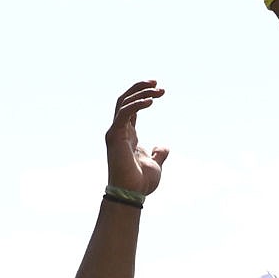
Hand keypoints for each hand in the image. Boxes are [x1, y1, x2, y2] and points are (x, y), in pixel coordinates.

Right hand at [105, 80, 168, 194]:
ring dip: (140, 93)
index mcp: (127, 135)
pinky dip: (136, 104)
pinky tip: (150, 101)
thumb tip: (163, 147)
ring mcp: (115, 132)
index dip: (142, 95)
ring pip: (124, 103)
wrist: (132, 194)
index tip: (158, 89)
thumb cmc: (140, 182)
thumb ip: (158, 154)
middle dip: (139, 88)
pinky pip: (124, 113)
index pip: (131, 108)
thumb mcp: (155, 164)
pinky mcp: (115, 136)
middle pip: (125, 100)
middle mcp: (119, 131)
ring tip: (158, 90)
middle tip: (157, 83)